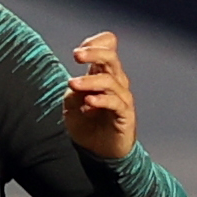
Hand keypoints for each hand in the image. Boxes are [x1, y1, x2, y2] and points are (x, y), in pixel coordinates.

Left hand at [63, 30, 136, 159]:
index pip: (108, 48)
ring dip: (90, 81)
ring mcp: (122, 97)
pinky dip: (102, 100)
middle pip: (111, 57)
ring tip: (73, 84)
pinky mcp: (125, 114)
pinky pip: (116, 102)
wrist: (99, 152)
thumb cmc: (87, 125)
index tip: (77, 52)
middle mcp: (115, 81)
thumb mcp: (71, 106)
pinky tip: (89, 102)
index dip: (95, 44)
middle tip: (76, 55)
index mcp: (102, 74)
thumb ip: (73, 91)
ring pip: (110, 81)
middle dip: (93, 53)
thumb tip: (76, 83)